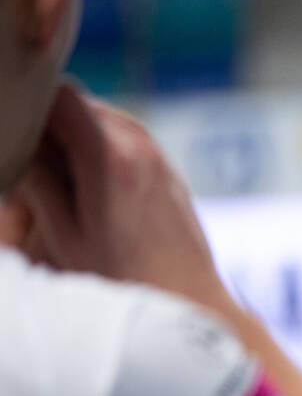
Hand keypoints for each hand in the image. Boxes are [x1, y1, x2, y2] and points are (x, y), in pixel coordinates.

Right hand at [16, 83, 234, 316]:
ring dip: (77, 140)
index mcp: (109, 155)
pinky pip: (127, 143)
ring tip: (63, 184)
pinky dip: (103, 153)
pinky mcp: (170, 172)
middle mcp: (140, 145)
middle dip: (52, 126)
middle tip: (35, 168)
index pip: (59, 94)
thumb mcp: (65, 234)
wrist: (191, 301)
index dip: (31, 106)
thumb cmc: (124, 278)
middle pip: (81, 104)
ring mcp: (160, 156)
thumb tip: (21, 145)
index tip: (17, 136)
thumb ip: (37, 181)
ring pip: (103, 122)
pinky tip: (93, 193)